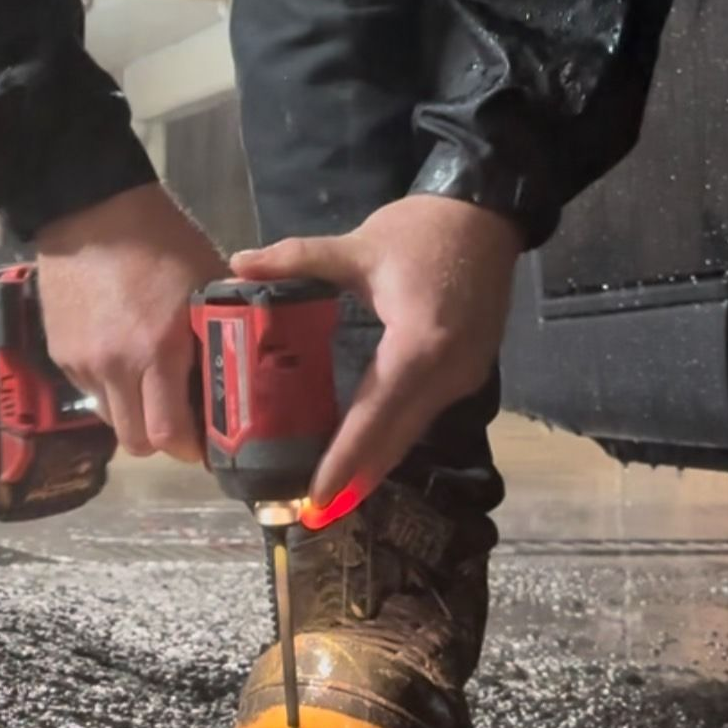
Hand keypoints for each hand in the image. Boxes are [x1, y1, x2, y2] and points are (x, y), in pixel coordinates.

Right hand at [36, 183, 224, 461]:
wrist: (89, 207)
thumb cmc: (160, 240)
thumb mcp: (206, 280)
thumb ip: (222, 328)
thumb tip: (245, 365)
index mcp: (158, 350)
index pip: (170, 434)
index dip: (191, 449)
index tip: (207, 442)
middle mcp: (116, 366)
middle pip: (137, 442)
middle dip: (162, 440)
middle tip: (180, 418)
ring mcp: (83, 363)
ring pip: (111, 420)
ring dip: (134, 415)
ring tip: (149, 386)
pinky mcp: (60, 353)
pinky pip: (89, 392)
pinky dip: (109, 388)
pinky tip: (120, 358)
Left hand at [232, 195, 523, 504]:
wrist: (488, 214)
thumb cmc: (425, 229)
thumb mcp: (358, 245)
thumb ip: (296, 259)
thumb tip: (238, 263)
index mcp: (419, 343)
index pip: (375, 413)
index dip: (345, 458)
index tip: (318, 496)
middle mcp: (447, 371)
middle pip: (397, 436)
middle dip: (357, 477)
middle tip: (315, 512)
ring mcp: (464, 375)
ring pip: (412, 430)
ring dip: (376, 462)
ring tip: (335, 494)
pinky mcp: (468, 371)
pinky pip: (424, 413)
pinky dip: (394, 436)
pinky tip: (367, 453)